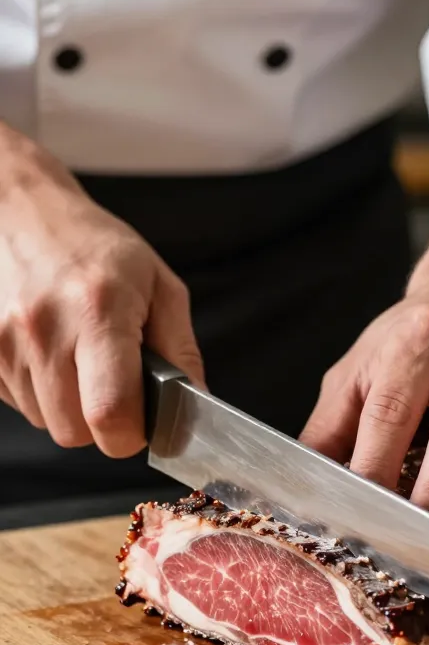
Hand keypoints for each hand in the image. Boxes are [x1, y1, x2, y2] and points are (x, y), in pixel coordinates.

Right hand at [0, 125, 203, 456]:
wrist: (18, 211)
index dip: (131, 432)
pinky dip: (39, 391)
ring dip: (68, 406)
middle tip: (112, 384)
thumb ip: (180, 348)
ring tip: (77, 356)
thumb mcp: (157, 283)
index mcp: (99, 311)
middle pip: (75, 432)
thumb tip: (194, 402)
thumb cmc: (95, 247)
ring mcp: (5, 341)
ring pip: (46, 422)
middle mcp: (44, 328)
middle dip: (101, 423)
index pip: (111, 415)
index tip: (142, 419)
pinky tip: (49, 352)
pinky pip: (19, 404)